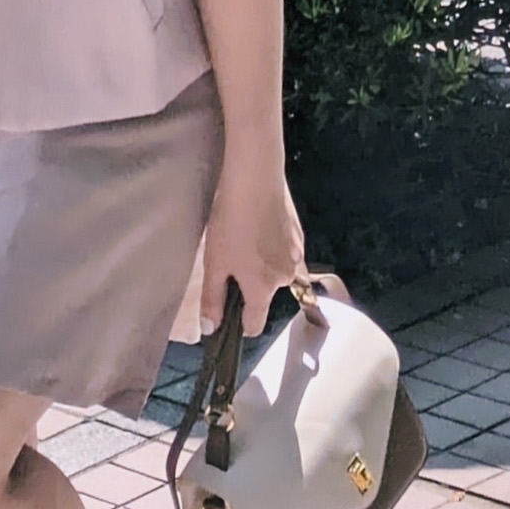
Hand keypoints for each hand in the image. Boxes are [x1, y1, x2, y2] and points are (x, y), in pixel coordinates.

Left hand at [198, 159, 305, 338]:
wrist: (255, 178)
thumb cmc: (230, 221)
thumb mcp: (214, 262)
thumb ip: (213, 299)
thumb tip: (210, 330)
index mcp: (263, 289)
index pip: (255, 325)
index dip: (238, 324)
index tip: (226, 315)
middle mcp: (286, 278)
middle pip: (265, 296)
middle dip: (249, 286)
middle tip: (229, 261)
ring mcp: (297, 255)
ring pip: (276, 273)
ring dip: (262, 266)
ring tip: (242, 240)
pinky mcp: (300, 235)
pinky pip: (285, 253)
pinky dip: (272, 248)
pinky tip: (257, 228)